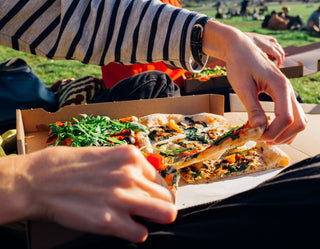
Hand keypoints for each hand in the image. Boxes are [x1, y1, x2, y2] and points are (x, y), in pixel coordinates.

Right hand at [16, 145, 176, 242]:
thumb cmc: (68, 166)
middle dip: (160, 206)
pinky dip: (134, 233)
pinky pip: (141, 234)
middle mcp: (131, 175)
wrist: (38, 181)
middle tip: (148, 211)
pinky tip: (122, 227)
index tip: (149, 197)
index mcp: (131, 157)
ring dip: (155, 219)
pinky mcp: (110, 221)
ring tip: (141, 220)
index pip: (161, 180)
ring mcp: (123, 198)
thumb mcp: (105, 155)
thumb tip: (146, 181)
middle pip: (167, 197)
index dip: (156, 191)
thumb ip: (128, 167)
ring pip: (166, 214)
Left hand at [202, 20, 306, 143]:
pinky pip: (292, 116)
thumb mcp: (243, 87)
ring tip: (263, 137)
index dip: (272, 132)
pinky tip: (268, 129)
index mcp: (281, 87)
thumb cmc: (240, 64)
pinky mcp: (283, 96)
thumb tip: (258, 129)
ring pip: (299, 121)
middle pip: (299, 123)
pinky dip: (284, 127)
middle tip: (260, 140)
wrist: (241, 48)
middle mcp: (289, 91)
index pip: (286, 118)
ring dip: (284, 134)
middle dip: (281, 136)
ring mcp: (288, 93)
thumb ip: (252, 108)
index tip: (254, 136)